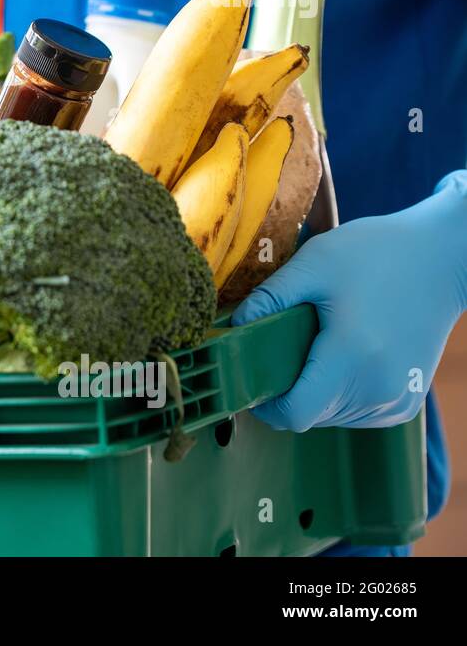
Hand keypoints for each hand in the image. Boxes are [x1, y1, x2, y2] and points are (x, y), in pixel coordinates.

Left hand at [233, 170, 466, 431]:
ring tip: (316, 347)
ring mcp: (396, 399)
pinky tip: (341, 357)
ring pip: (331, 417)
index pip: (295, 414)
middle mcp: (378, 389)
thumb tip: (232, 327)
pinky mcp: (406, 401)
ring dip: (313, 392)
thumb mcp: (314, 264)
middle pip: (310, 416)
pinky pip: (356, 413)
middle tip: (280, 349)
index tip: (251, 378)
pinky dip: (338, 394)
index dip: (265, 405)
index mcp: (351, 357)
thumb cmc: (376, 254)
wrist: (441, 258)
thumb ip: (269, 298)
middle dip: (286, 390)